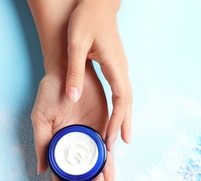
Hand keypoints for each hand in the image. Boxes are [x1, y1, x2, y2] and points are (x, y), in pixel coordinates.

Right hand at [31, 61, 114, 180]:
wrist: (70, 70)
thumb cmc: (50, 93)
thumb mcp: (41, 118)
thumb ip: (42, 143)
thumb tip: (41, 171)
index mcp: (58, 142)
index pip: (61, 168)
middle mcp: (74, 142)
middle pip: (79, 170)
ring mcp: (89, 135)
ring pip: (95, 163)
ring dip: (97, 179)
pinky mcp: (103, 126)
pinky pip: (107, 147)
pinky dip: (108, 162)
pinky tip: (109, 175)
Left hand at [65, 0, 131, 151]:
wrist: (97, 3)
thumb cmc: (87, 19)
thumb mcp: (76, 44)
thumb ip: (74, 70)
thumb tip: (72, 97)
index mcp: (115, 65)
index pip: (121, 99)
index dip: (117, 121)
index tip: (111, 138)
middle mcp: (122, 69)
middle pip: (127, 102)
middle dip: (124, 124)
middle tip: (120, 145)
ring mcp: (121, 67)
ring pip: (126, 98)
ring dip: (124, 118)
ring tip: (120, 137)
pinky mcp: (116, 66)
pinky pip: (121, 92)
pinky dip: (120, 107)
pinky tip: (116, 115)